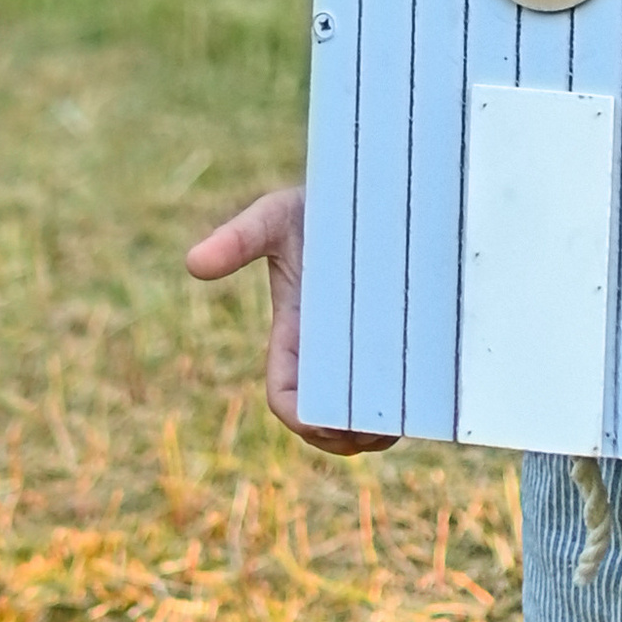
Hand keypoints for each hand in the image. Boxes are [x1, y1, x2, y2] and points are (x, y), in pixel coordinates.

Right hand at [184, 187, 396, 453]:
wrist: (372, 186)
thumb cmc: (318, 203)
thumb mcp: (276, 217)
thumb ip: (239, 239)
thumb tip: (194, 263)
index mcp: (294, 337)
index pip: (287, 398)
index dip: (301, 419)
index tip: (322, 422)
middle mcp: (328, 352)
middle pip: (329, 420)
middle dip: (346, 436)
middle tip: (375, 434)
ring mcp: (365, 350)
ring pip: (367, 414)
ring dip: (381, 429)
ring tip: (401, 425)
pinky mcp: (404, 340)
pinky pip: (402, 391)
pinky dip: (409, 407)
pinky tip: (427, 403)